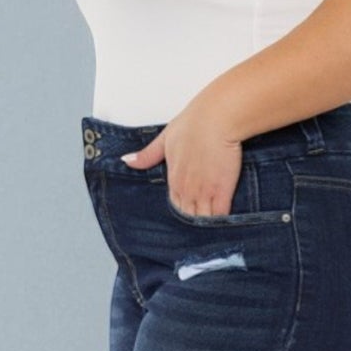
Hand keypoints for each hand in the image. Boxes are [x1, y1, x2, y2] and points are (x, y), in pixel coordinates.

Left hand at [119, 102, 243, 216]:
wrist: (216, 119)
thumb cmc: (192, 124)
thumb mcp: (164, 139)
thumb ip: (147, 155)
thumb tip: (127, 160)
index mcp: (173, 180)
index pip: (175, 206)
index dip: (184, 211)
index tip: (190, 213)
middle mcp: (186, 190)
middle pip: (188, 217)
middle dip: (195, 223)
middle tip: (202, 228)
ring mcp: (204, 192)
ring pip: (203, 220)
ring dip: (207, 225)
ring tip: (213, 230)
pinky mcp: (222, 191)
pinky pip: (220, 215)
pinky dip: (222, 221)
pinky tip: (224, 224)